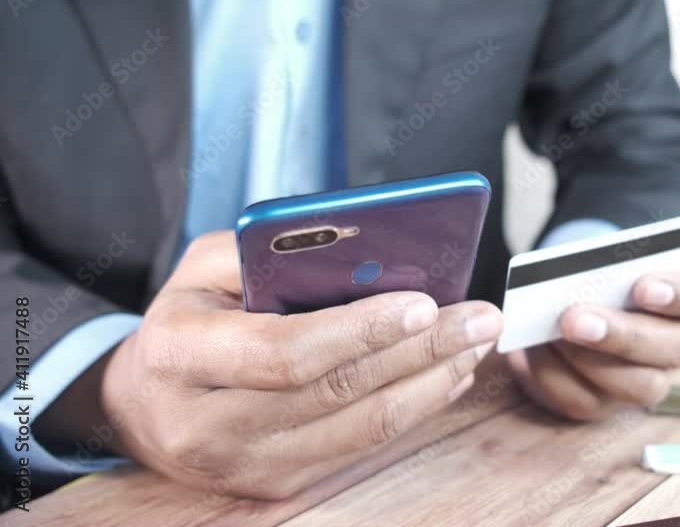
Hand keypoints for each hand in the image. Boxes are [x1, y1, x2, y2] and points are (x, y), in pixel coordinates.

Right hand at [96, 231, 501, 498]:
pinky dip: (414, 410)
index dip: (359, 330)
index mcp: (181, 357)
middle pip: (337, 393)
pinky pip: (361, 448)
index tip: (423, 302)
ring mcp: (246, 466)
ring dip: (432, 384)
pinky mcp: (277, 485)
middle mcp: (208, 426)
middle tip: (480, 319)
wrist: (145, 403)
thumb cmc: (187, 319)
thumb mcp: (203, 267)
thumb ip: (268, 251)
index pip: (285, 351)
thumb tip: (363, 250)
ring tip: (475, 345)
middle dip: (421, 351)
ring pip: (362, 430)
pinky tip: (445, 378)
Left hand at [505, 266, 679, 419]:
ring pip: (641, 387)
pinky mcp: (605, 404)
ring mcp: (648, 379)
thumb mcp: (599, 257)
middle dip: (625, 334)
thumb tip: (577, 279)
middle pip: (679, 348)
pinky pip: (586, 403)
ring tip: (552, 332)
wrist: (560, 298)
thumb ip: (601, 263)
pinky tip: (531, 351)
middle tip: (575, 316)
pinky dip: (554, 376)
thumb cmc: (591, 270)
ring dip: (591, 360)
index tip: (644, 285)